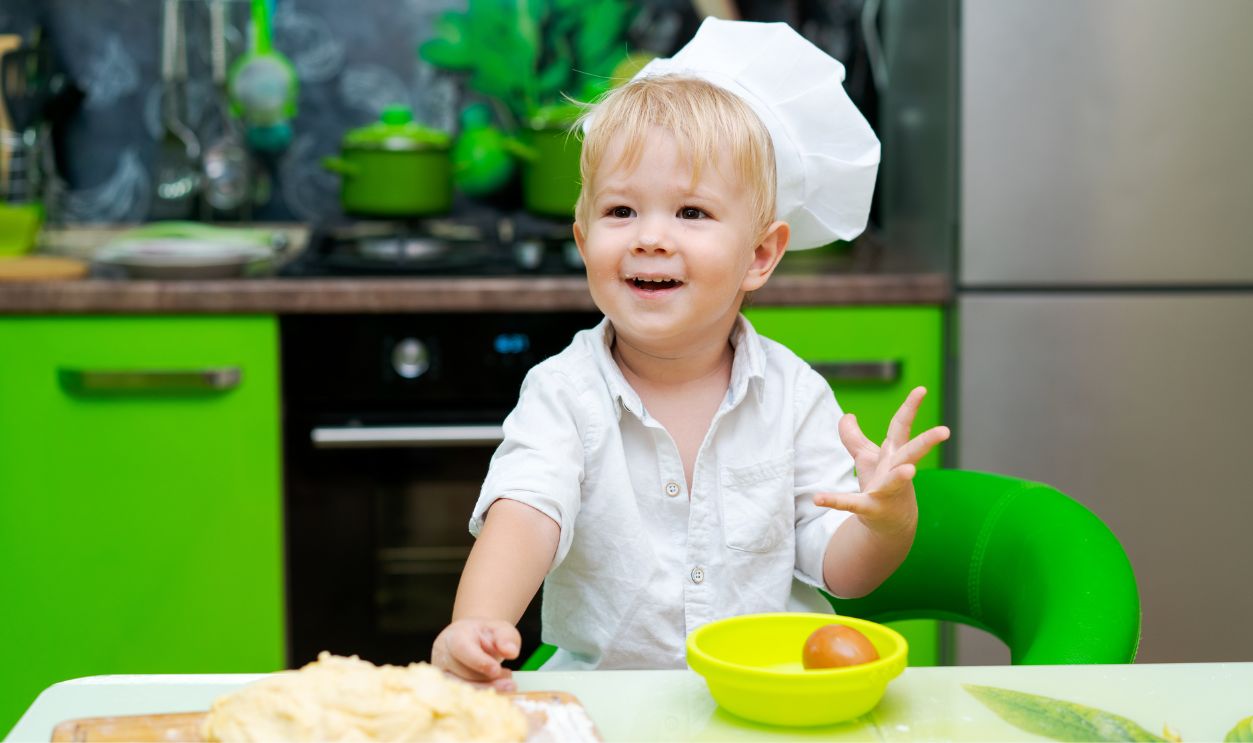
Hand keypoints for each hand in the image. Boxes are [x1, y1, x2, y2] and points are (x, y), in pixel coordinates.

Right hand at [431, 618, 520, 691]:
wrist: (473, 641)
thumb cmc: (486, 635)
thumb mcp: (500, 630)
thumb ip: (507, 638)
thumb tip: (511, 652)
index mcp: (454, 636)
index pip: (462, 649)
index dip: (479, 661)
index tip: (497, 670)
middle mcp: (442, 655)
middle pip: (463, 673)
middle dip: (488, 680)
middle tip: (509, 681)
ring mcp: (441, 675)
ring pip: (462, 689)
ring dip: (486, 690)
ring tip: (506, 685)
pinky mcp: (445, 689)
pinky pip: (462, 698)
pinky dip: (481, 697)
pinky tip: (496, 693)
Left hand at [815, 387, 950, 533]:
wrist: (889, 523)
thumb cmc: (881, 485)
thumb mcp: (867, 458)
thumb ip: (854, 437)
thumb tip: (846, 415)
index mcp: (894, 454)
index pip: (902, 427)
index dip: (910, 407)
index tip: (921, 389)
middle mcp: (896, 470)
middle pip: (912, 453)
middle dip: (927, 442)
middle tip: (945, 431)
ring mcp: (886, 490)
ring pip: (896, 481)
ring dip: (901, 476)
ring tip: (909, 471)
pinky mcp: (871, 508)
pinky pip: (853, 504)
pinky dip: (835, 501)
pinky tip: (818, 498)